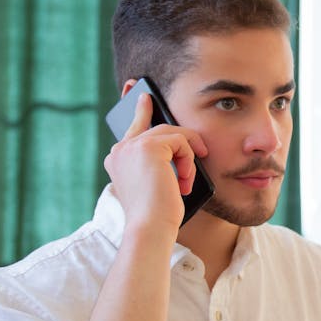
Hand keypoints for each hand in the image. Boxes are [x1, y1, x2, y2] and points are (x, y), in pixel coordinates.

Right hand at [103, 93, 207, 234]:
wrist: (149, 227)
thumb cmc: (156, 213)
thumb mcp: (156, 183)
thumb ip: (158, 162)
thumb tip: (177, 143)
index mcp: (118, 159)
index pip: (131, 126)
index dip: (139, 109)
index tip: (142, 92)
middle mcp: (120, 150)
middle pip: (157, 128)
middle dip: (184, 138)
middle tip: (201, 148)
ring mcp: (131, 146)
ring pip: (173, 134)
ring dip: (187, 159)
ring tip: (186, 182)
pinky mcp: (148, 146)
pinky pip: (181, 141)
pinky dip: (189, 162)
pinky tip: (184, 182)